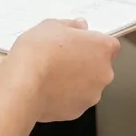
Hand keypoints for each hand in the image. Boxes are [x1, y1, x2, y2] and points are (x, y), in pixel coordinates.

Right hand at [4, 19, 120, 122]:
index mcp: (101, 48)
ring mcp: (92, 94)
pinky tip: (47, 88)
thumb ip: (71, 25)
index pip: (110, 45)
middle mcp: (103, 73)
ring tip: (51, 74)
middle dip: (85, 63)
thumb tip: (80, 27)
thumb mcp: (51, 25)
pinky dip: (65, 96)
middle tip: (62, 58)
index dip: (94, 44)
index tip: (81, 43)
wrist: (24, 83)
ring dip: (76, 81)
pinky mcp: (78, 111)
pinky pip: (75, 100)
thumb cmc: (38, 52)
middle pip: (100, 66)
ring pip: (88, 85)